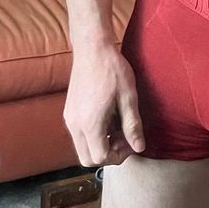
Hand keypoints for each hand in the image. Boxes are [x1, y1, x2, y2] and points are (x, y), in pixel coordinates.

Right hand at [63, 45, 145, 166]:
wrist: (92, 48)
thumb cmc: (111, 70)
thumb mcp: (128, 98)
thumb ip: (133, 126)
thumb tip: (139, 147)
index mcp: (90, 124)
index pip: (100, 158)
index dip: (118, 156)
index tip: (130, 141)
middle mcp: (75, 124)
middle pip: (87, 158)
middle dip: (108, 155)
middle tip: (124, 138)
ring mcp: (69, 118)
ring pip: (82, 147)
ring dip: (100, 144)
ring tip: (117, 126)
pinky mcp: (69, 111)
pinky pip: (79, 134)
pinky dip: (93, 134)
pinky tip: (107, 117)